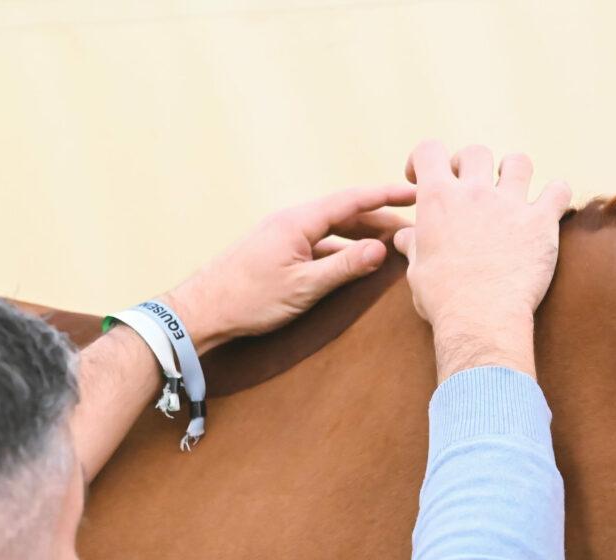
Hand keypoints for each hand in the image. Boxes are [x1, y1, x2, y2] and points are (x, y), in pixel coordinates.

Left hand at [165, 184, 415, 351]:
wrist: (201, 311)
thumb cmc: (248, 300)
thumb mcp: (303, 287)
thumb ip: (344, 267)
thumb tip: (382, 249)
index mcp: (299, 222)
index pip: (352, 201)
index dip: (385, 196)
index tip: (414, 193)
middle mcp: (292, 221)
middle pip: (346, 213)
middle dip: (381, 218)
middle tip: (414, 228)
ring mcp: (284, 235)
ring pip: (333, 229)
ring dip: (363, 235)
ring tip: (392, 244)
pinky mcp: (278, 250)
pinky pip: (320, 242)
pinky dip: (343, 249)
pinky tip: (356, 261)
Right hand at [394, 142, 570, 380]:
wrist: (480, 320)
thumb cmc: (443, 299)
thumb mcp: (417, 271)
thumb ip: (413, 246)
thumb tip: (405, 237)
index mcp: (437, 199)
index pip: (428, 151)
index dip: (423, 159)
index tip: (422, 176)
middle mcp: (474, 192)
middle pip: (476, 152)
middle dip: (471, 165)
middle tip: (470, 187)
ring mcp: (510, 204)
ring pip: (519, 162)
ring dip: (514, 172)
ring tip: (512, 191)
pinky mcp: (541, 222)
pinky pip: (559, 191)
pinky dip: (556, 194)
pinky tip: (549, 206)